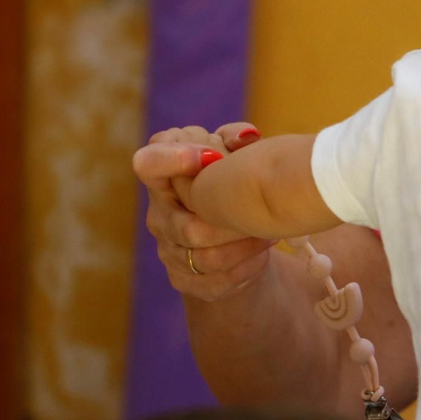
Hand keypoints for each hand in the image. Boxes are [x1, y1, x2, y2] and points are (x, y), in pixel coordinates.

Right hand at [134, 122, 273, 301]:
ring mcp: (169, 250)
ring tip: (271, 232)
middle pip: (187, 226)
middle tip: (263, 211)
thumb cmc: (230, 183)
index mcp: (163, 176)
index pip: (148, 164)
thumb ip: (235, 139)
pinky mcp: (185, 280)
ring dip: (244, 246)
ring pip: (205, 258)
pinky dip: (246, 268)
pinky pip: (215, 281)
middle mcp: (159, 214)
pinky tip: (263, 255)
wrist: (232, 238)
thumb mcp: (231, 155)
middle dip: (231, 222)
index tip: (212, 158)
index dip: (175, 160)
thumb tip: (245, 138)